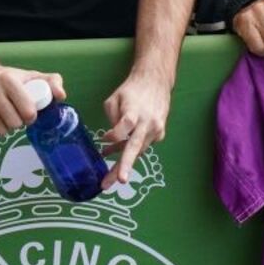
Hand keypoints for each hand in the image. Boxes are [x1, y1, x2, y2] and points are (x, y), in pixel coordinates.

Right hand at [0, 55, 64, 137]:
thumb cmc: (10, 78)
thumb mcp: (32, 76)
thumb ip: (52, 82)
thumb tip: (61, 96)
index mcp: (9, 80)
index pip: (27, 110)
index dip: (31, 116)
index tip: (30, 114)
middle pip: (13, 123)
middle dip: (19, 123)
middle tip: (17, 117)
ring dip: (5, 129)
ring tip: (6, 119)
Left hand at [102, 70, 171, 187]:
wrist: (156, 82)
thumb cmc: (131, 90)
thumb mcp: (114, 99)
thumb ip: (111, 119)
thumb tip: (109, 139)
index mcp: (134, 113)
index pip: (123, 128)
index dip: (113, 136)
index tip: (103, 139)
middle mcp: (147, 123)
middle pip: (135, 147)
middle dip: (125, 165)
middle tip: (117, 182)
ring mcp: (156, 129)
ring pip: (138, 150)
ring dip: (124, 162)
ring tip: (109, 176)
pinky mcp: (160, 133)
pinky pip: (144, 146)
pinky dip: (132, 150)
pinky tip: (119, 151)